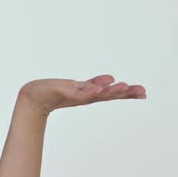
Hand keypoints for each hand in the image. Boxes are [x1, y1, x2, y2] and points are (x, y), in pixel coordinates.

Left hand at [18, 75, 145, 116]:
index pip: (112, 93)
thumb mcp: (78, 87)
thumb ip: (94, 84)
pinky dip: (89, 91)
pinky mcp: (64, 93)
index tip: (144, 93)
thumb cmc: (55, 92)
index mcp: (90, 94)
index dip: (127, 94)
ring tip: (124, 87)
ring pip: (96, 94)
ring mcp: (76, 95)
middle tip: (141, 91)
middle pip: (108, 95)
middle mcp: (85, 96)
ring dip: (110, 91)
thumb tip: (111, 79)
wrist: (34, 98)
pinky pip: (79, 93)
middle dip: (124, 93)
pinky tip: (98, 89)